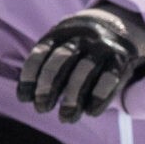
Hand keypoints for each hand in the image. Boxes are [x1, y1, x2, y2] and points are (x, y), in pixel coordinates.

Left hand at [16, 6, 144, 123]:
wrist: (116, 26)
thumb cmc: (78, 49)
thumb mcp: (59, 48)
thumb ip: (44, 69)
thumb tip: (26, 97)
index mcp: (59, 34)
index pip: (40, 53)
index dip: (30, 76)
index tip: (24, 98)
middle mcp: (80, 37)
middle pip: (61, 59)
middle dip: (48, 85)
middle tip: (41, 108)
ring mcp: (101, 47)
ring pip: (84, 70)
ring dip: (72, 96)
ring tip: (65, 118)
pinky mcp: (120, 59)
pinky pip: (109, 78)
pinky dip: (99, 96)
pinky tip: (90, 112)